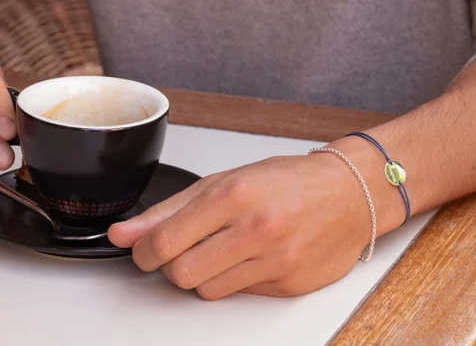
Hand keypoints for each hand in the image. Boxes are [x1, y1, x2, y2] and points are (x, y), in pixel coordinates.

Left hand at [107, 154, 370, 299]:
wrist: (350, 193)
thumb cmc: (289, 182)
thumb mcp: (225, 180)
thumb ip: (170, 209)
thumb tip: (125, 233)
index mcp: (234, 194)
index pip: (165, 240)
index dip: (143, 250)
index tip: (142, 248)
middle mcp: (256, 227)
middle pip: (180, 274)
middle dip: (170, 265)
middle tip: (181, 250)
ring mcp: (276, 259)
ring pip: (206, 290)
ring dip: (202, 274)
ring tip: (221, 249)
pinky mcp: (289, 285)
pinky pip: (239, 295)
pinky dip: (234, 280)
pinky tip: (249, 257)